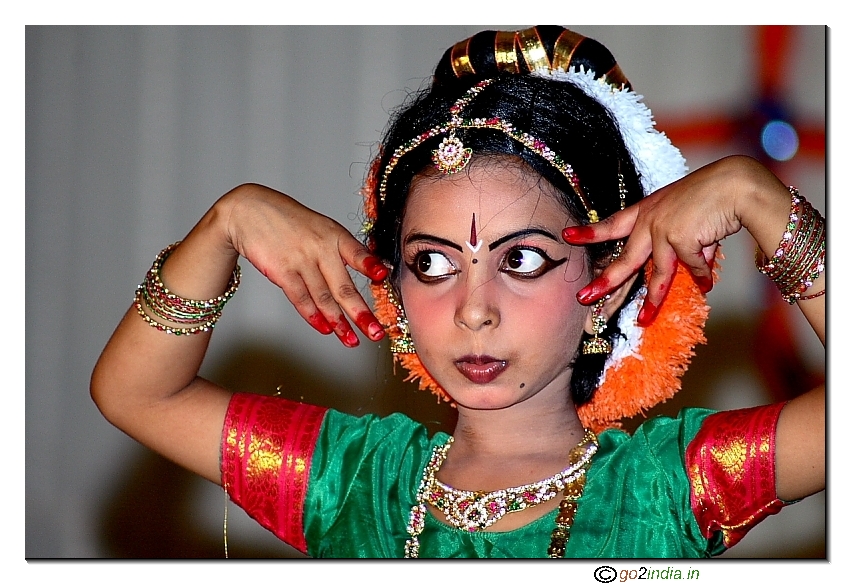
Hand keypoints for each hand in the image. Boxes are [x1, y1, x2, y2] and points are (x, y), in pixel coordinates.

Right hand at [223, 184, 387, 346]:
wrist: (249, 211)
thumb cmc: (289, 221)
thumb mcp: (321, 226)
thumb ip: (342, 249)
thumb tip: (371, 270)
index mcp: (334, 234)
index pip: (356, 251)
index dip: (370, 264)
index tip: (383, 277)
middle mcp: (320, 248)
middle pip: (343, 286)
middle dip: (361, 313)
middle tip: (376, 332)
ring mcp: (301, 260)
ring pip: (324, 298)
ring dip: (338, 322)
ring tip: (351, 340)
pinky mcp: (282, 271)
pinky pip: (300, 298)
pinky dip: (313, 316)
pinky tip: (325, 328)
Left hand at [562, 156, 788, 324]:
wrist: (737, 184)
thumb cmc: (715, 196)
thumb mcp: (688, 216)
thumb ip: (682, 245)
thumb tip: (694, 276)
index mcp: (648, 210)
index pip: (613, 223)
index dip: (590, 232)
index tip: (567, 236)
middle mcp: (650, 220)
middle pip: (624, 259)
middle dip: (605, 282)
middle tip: (584, 297)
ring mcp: (663, 230)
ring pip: (657, 274)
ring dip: (654, 300)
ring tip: (644, 320)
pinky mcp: (680, 239)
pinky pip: (691, 269)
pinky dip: (702, 277)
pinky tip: (706, 284)